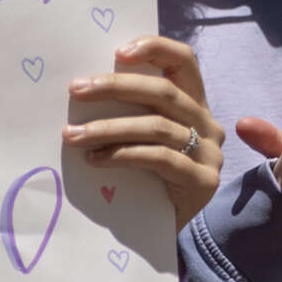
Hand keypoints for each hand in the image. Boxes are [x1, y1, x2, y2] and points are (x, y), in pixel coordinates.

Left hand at [62, 36, 224, 229]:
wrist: (162, 232)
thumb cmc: (143, 181)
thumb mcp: (138, 140)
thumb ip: (128, 114)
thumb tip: (82, 90)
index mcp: (193, 105)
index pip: (184, 62)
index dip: (155, 48)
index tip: (117, 52)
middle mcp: (207, 123)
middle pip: (164, 92)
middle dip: (115, 87)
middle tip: (76, 89)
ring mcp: (209, 153)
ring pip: (157, 127)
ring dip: (108, 128)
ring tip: (72, 135)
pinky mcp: (202, 181)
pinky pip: (160, 159)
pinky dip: (123, 155)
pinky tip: (94, 159)